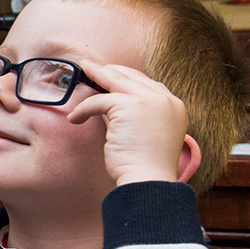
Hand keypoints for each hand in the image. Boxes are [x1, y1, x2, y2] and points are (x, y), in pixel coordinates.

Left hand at [66, 61, 194, 186]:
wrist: (148, 182)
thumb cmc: (144, 166)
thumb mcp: (141, 133)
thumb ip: (127, 115)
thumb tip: (105, 103)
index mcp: (174, 106)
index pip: (147, 83)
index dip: (126, 78)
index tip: (109, 76)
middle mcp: (165, 99)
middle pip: (132, 76)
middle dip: (109, 71)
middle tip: (90, 66)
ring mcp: (150, 100)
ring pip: (115, 80)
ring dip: (95, 77)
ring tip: (81, 73)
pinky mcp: (130, 105)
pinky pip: (100, 100)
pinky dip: (84, 108)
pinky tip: (76, 118)